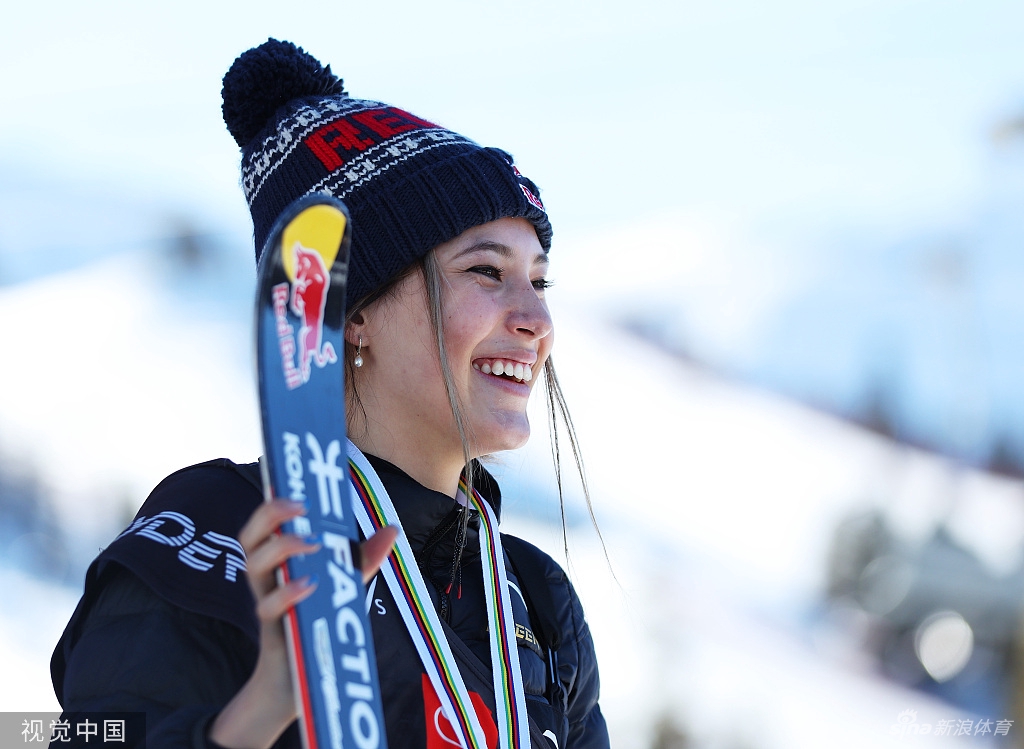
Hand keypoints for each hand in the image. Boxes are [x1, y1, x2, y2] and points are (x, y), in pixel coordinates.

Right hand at [209, 500, 396, 748]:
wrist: (295, 686)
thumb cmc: (315, 627)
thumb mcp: (343, 589)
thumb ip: (362, 560)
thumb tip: (391, 529)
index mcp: (278, 562)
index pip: (265, 523)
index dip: (272, 499)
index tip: (294, 480)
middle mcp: (265, 579)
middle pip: (249, 537)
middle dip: (270, 514)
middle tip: (300, 506)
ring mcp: (265, 602)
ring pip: (254, 566)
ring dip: (281, 549)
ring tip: (311, 542)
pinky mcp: (272, 631)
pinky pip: (269, 608)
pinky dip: (289, 594)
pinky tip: (310, 585)